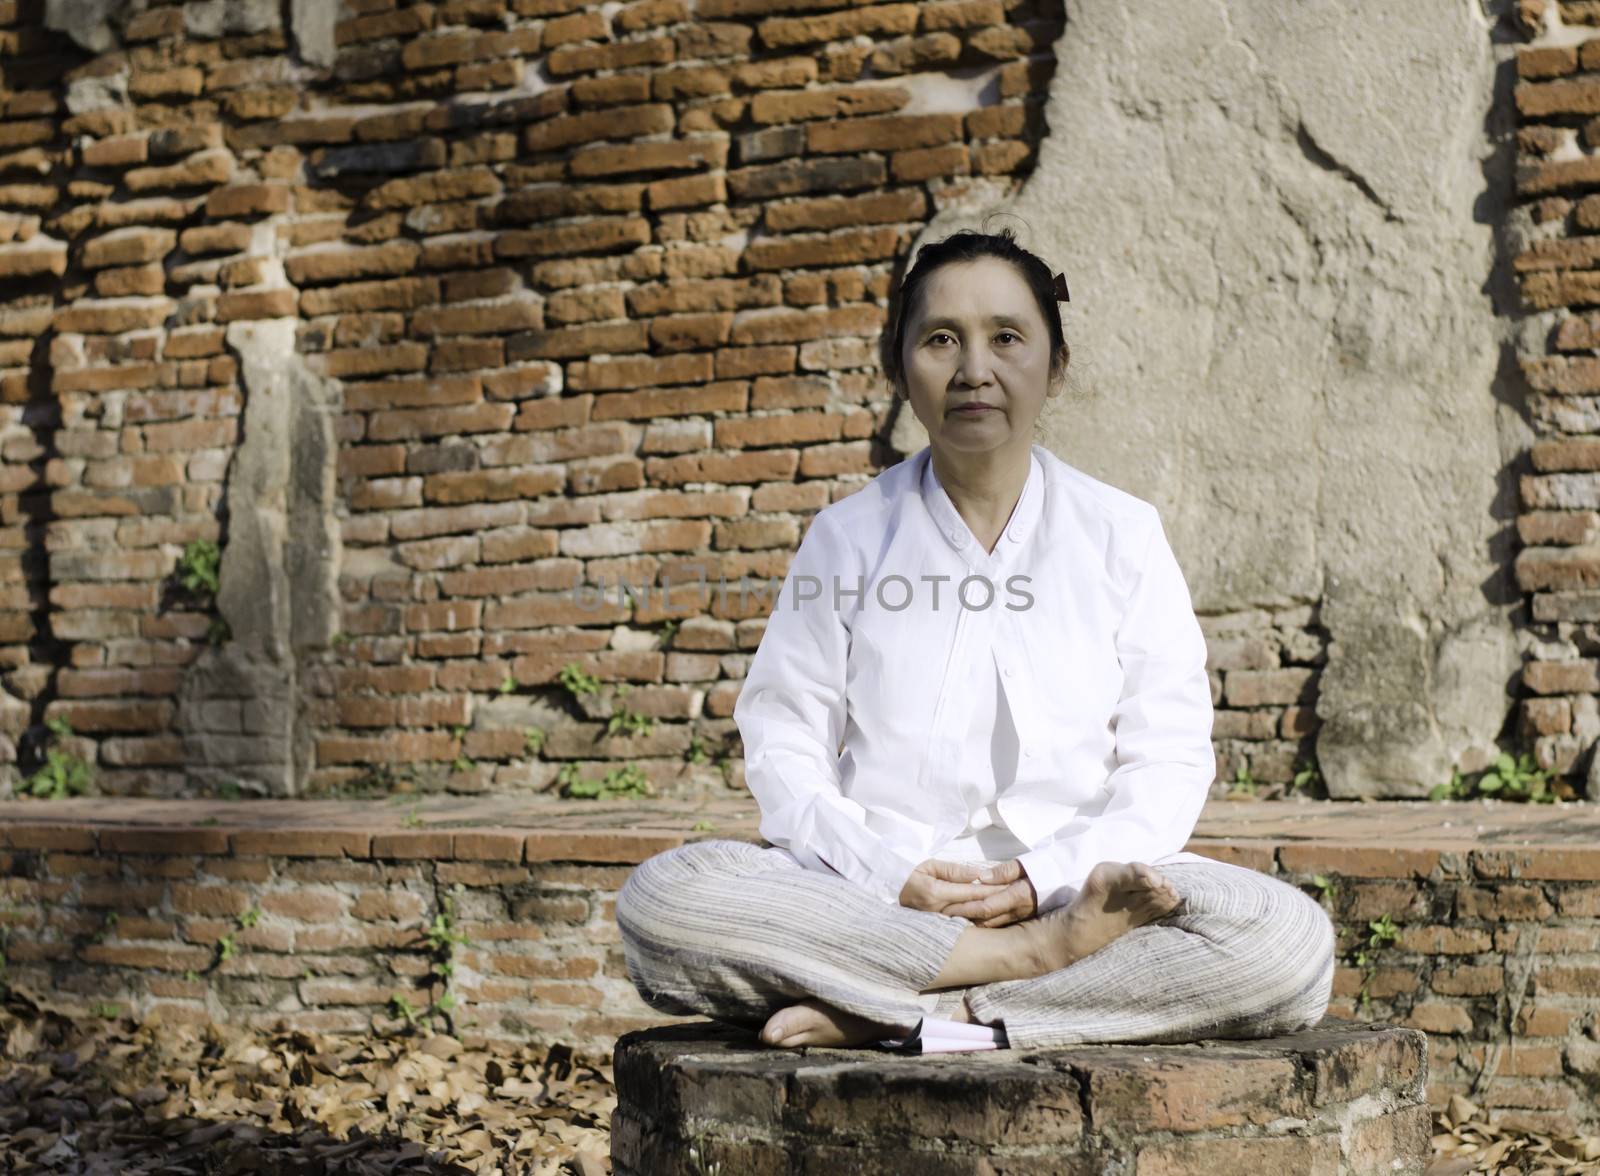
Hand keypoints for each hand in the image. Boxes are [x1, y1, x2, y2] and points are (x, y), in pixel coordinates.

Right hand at [898, 858, 1036, 925]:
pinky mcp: (939, 929)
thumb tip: (977, 874)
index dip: (992, 890)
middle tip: (1018, 901)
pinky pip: (963, 926)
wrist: (888, 893)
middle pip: (975, 909)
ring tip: (1011, 911)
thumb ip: (954, 870)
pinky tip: (994, 920)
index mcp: (935, 893)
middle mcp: (938, 911)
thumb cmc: (908, 874)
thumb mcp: (929, 865)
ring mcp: (938, 923)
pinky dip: (979, 923)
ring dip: (991, 916)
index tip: (1010, 888)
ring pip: (971, 921)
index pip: (971, 892)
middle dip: (996, 905)